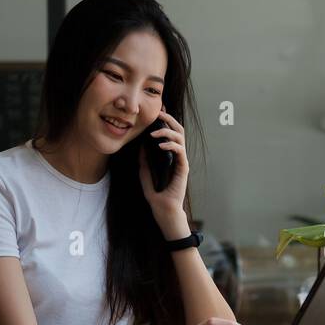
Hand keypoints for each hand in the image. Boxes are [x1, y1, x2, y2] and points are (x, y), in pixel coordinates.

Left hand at [137, 106, 189, 237]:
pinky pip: (180, 151)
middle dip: (169, 119)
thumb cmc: (157, 199)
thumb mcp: (145, 177)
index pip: (171, 135)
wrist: (165, 212)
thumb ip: (144, 164)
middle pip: (178, 132)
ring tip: (155, 132)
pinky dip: (171, 145)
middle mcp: (178, 158)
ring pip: (181, 138)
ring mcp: (182, 163)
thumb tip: (140, 148)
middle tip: (159, 112)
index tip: (158, 112)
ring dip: (168, 131)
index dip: (166, 122)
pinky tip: (160, 144)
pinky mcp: (183, 169)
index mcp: (170, 158)